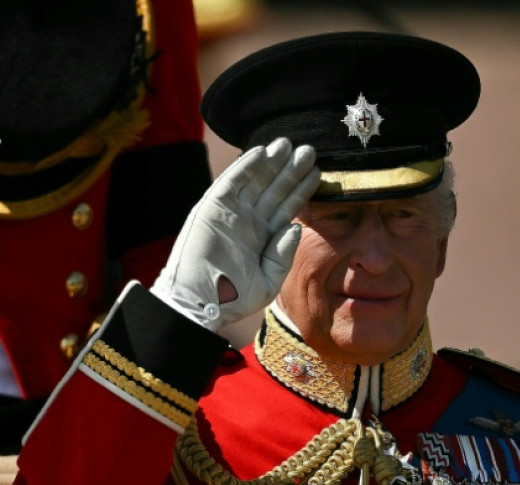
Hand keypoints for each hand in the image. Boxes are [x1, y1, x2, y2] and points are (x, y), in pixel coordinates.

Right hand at [151, 138, 321, 330]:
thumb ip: (283, 254)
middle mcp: (249, 221)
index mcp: (264, 236)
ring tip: (288, 145)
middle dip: (290, 170)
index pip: (286, 206)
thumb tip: (295, 226)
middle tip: (309, 150)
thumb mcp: (269, 280)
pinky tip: (261, 152)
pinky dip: (244, 167)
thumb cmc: (233, 298)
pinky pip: (230, 183)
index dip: (301, 189)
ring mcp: (230, 213)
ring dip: (270, 162)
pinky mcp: (211, 208)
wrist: (200, 304)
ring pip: (255, 181)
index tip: (317, 172)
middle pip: (274, 189)